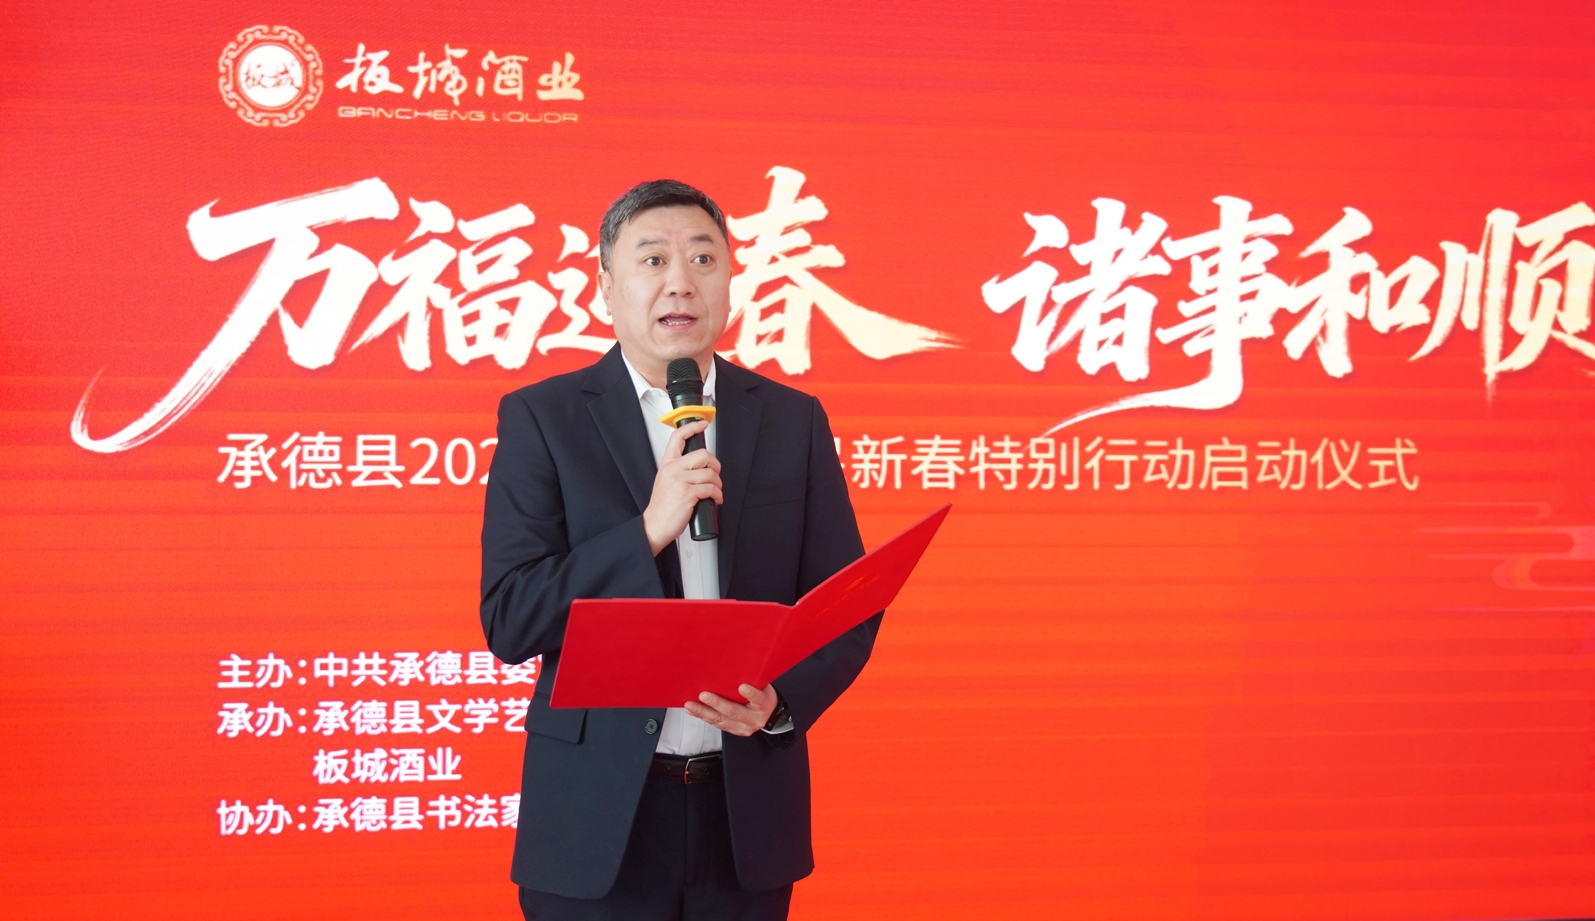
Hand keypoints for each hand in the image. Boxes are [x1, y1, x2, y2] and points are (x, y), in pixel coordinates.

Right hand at [642, 419, 721, 554]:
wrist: (655, 525)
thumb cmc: (661, 507)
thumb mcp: (665, 481)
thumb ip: (678, 470)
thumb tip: (698, 468)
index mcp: (667, 464)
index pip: (678, 438)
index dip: (692, 427)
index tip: (702, 424)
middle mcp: (673, 469)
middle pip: (703, 454)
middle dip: (715, 464)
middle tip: (715, 473)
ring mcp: (680, 480)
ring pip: (710, 473)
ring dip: (718, 483)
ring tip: (716, 491)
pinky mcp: (688, 493)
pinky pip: (711, 489)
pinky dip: (718, 494)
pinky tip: (716, 499)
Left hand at [684, 683, 776, 736]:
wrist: (766, 714)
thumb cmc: (762, 695)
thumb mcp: (763, 686)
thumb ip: (753, 679)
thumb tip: (736, 663)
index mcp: (763, 705)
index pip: (758, 699)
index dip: (751, 694)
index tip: (742, 687)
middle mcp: (753, 719)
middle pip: (735, 712)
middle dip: (718, 704)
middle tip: (704, 695)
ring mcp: (741, 727)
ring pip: (720, 720)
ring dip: (703, 712)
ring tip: (691, 705)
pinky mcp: (731, 729)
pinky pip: (715, 723)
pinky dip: (702, 716)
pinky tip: (692, 710)